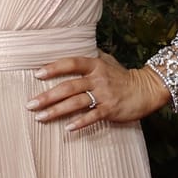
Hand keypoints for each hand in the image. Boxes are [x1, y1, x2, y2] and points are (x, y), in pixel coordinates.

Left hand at [26, 53, 168, 131]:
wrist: (146, 90)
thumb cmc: (123, 76)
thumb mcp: (108, 61)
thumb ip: (90, 58)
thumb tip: (70, 49)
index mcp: (95, 65)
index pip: (71, 63)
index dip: (54, 68)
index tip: (37, 74)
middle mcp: (98, 78)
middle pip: (68, 86)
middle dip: (47, 96)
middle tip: (30, 104)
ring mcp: (104, 94)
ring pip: (76, 102)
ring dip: (56, 111)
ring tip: (40, 118)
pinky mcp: (111, 109)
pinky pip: (92, 116)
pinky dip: (80, 122)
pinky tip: (67, 128)